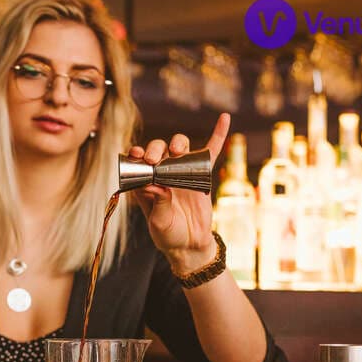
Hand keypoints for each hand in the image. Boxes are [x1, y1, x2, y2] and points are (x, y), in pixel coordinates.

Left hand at [128, 113, 229, 273]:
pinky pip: (211, 150)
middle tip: (154, 160)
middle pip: (158, 149)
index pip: (139, 161)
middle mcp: (162, 173)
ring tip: (175, 151)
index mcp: (146, 182)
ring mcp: (183, 171)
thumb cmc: (169, 234)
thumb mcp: (159, 222)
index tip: (137, 154)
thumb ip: (158, 203)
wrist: (190, 244)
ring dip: (176, 143)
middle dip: (155, 149)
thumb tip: (154, 184)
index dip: (137, 153)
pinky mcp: (202, 173)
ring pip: (180, 146)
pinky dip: (218, 134)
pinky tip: (224, 117)